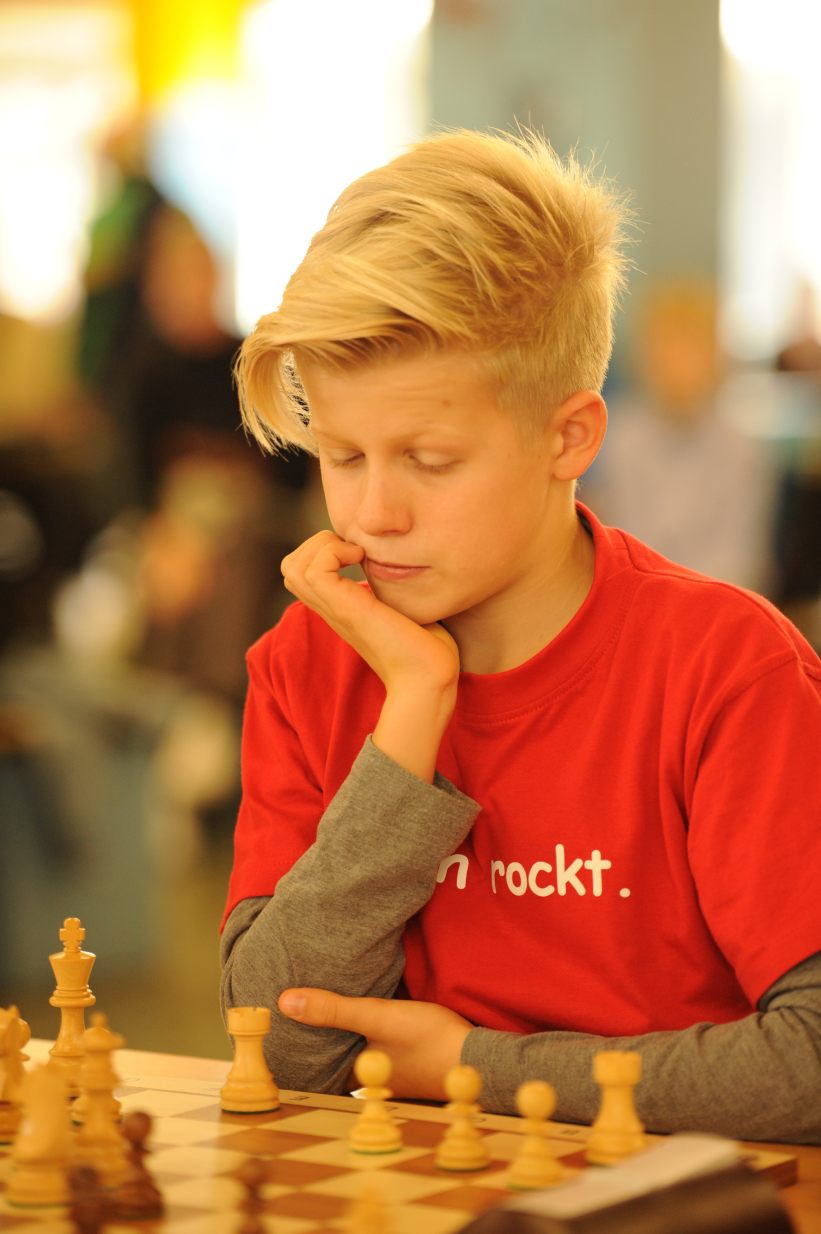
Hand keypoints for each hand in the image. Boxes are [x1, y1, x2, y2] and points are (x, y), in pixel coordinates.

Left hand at [278, 988, 471, 1099]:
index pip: (314, 1067)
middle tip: (293, 1014)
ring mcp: (388, 1073)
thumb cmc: (429, 1041)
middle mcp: (368, 1080)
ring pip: (354, 1052)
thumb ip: (335, 1009)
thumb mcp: (379, 1017)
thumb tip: (285, 1002)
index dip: (295, 1051)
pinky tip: (361, 1016)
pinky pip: (374, 1047)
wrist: (480, 1057)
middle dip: (316, 1040)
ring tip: (320, 1009)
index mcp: (355, 1076)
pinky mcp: (405, 1062)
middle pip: (333, 1058)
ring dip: (341, 1036)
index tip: (274, 1033)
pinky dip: (362, 1034)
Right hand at [282, 532, 459, 779]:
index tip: (359, 551)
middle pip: (290, 567)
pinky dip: (333, 552)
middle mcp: (332, 609)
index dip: (323, 550)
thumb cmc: (429, 649)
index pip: (302, 573)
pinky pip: (314, 570)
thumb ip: (396, 590)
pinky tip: (362, 558)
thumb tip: (409, 568)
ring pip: (293, 567)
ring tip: (357, 553)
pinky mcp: (346, 609)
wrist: (430, 678)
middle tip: (355, 549)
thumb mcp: (406, 608)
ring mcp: (336, 610)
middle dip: (318, 544)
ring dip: (324, 546)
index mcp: (340, 608)